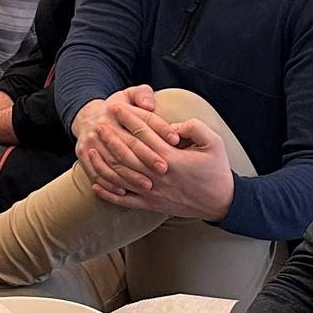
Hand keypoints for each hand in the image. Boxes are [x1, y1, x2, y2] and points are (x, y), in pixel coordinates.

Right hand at [72, 87, 185, 196]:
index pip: (142, 120)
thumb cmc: (119, 109)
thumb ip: (143, 94)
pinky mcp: (83, 154)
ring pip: (113, 161)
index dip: (160, 129)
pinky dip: (110, 183)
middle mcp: (102, 124)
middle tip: (164, 168)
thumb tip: (150, 105)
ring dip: (130, 175)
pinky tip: (124, 192)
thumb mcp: (130, 94)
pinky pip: (96, 172)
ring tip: (148, 185)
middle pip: (127, 143)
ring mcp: (91, 141)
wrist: (87, 118)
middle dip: (147, 157)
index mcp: (116, 108)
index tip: (176, 140)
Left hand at [89, 113, 235, 221]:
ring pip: (120, 177)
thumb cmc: (217, 170)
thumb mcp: (214, 143)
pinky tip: (96, 184)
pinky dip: (108, 194)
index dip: (128, 119)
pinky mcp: (151, 205)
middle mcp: (157, 176)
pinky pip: (124, 201)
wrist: (221, 202)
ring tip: (91, 149)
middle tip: (98, 123)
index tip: (117, 107)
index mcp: (171, 158)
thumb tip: (171, 125)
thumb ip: (194, 127)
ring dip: (104, 162)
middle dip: (111, 137)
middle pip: (127, 154)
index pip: (143, 134)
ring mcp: (152, 193)